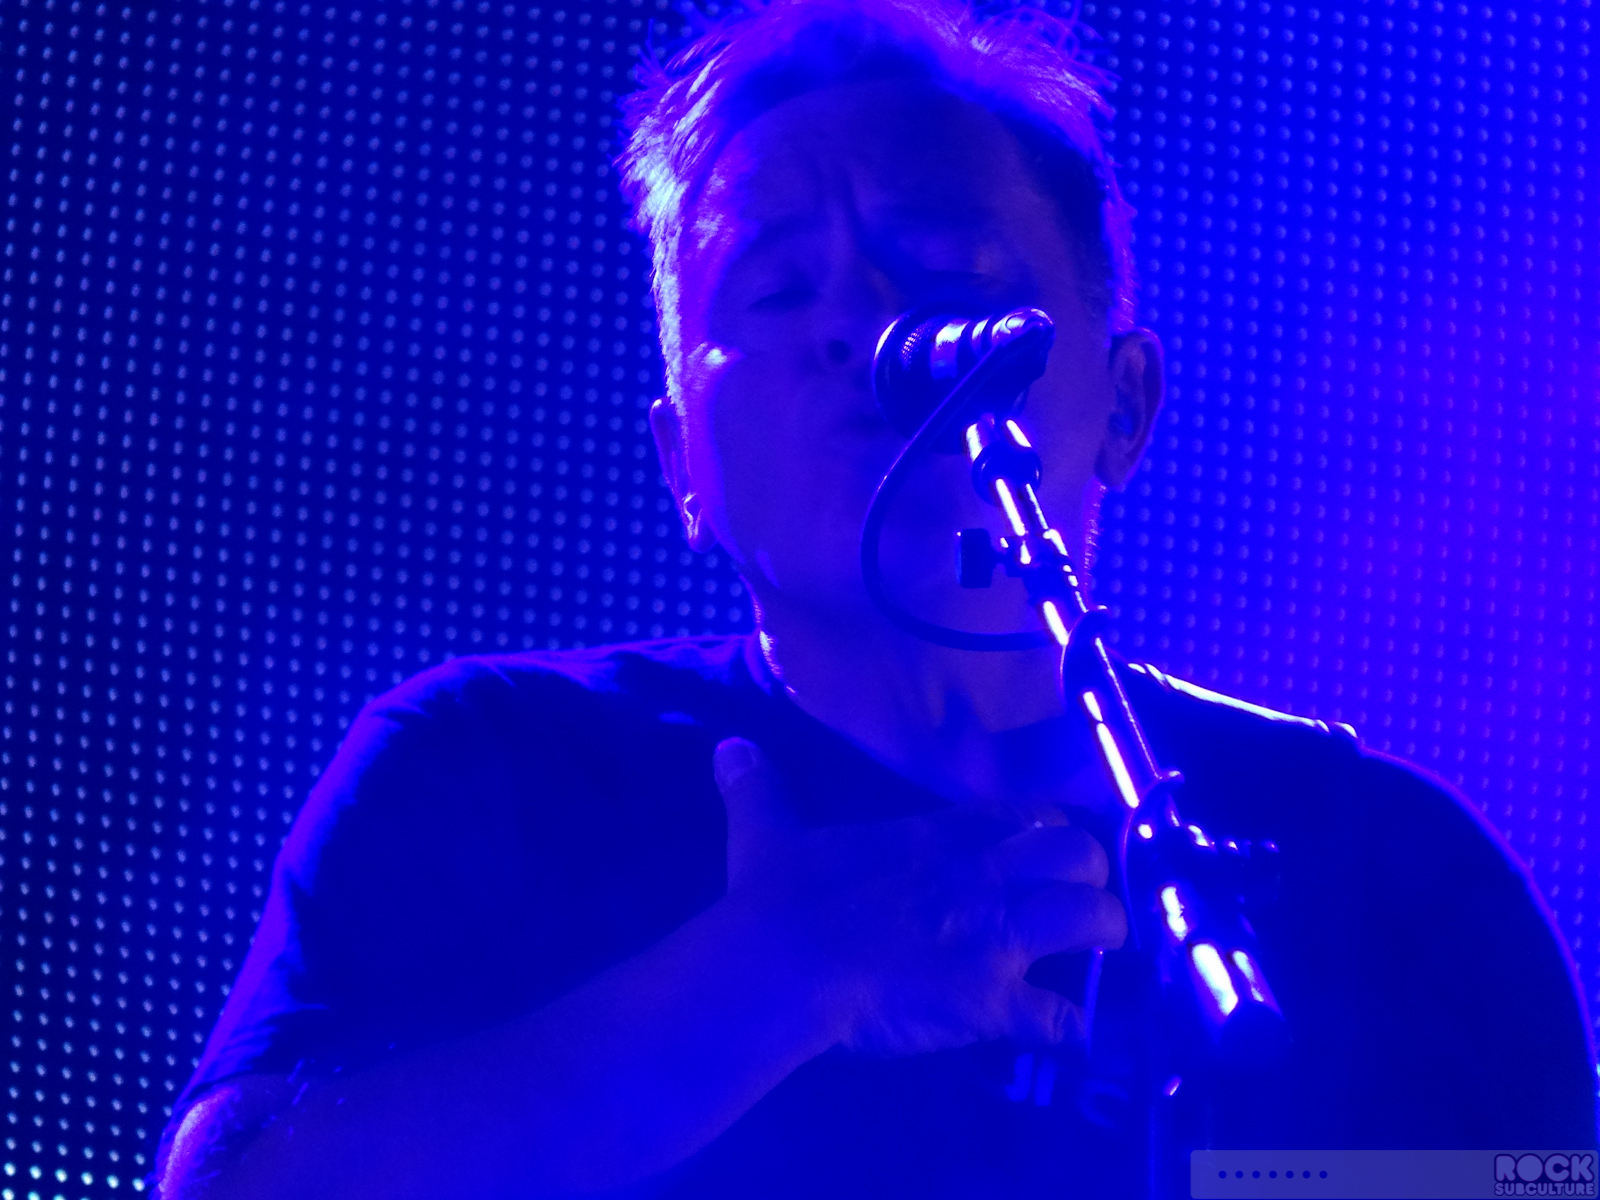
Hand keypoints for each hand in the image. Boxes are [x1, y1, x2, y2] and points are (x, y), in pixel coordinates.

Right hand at [712, 737, 1126, 1058]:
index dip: (1051, 832)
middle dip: (1092, 878)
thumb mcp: (768, 832)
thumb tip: (729, 748)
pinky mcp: (991, 1000)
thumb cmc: (780, 895)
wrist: (780, 962)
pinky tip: (1069, 1033)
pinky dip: (1071, 1028)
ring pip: (1095, 921)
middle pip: (1082, 857)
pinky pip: (1060, 1016)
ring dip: (1103, 941)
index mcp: (944, 835)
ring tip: (1096, 959)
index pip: (1030, 815)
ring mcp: (996, 938)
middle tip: (1077, 903)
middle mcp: (986, 876)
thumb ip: (760, 789)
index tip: (1049, 849)